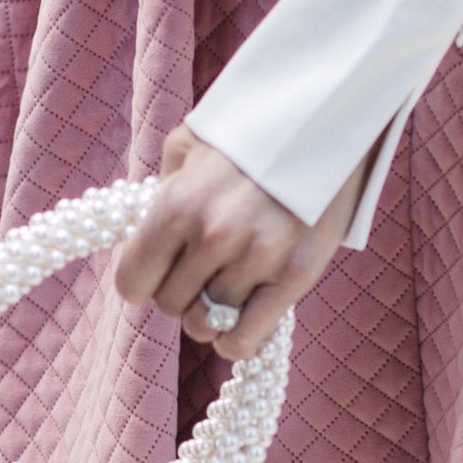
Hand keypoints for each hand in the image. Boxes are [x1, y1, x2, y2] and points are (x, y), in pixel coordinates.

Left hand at [114, 125, 363, 359]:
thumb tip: (145, 234)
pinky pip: (243, 341)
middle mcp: (213, 235)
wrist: (329, 121)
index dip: (142, 281)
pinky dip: (235, 341)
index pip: (132, 281)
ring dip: (213, 311)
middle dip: (181, 292)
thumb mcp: (192, 142)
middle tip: (202, 271)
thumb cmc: (254, 133)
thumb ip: (163, 188)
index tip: (158, 273)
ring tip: (229, 284)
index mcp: (178, 203)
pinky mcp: (295, 277)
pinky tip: (238, 323)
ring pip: (207, 324)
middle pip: (170, 305)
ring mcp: (256, 259)